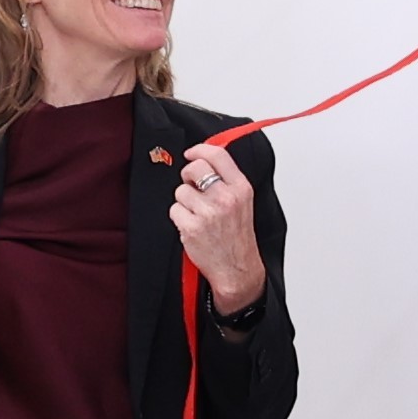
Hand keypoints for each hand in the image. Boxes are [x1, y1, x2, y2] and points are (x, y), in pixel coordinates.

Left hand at [170, 139, 266, 314]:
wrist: (236, 269)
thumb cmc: (238, 238)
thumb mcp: (243, 203)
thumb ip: (227, 181)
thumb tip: (205, 161)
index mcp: (241, 189)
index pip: (218, 155)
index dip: (200, 150)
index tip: (192, 153)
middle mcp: (225, 198)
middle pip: (194, 168)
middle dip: (188, 176)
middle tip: (193, 187)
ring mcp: (208, 213)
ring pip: (181, 191)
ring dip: (184, 201)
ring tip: (197, 214)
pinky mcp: (191, 227)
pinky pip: (174, 210)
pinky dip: (179, 217)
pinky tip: (192, 226)